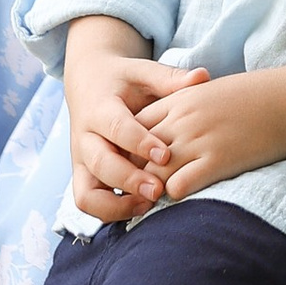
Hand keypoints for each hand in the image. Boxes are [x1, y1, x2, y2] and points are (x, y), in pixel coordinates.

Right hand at [64, 20, 206, 221]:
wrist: (88, 83)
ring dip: (116, 205)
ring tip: (150, 205)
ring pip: (87, 193)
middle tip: (159, 189)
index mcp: (99, 108)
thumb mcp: (142, 72)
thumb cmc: (123, 80)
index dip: (139, 143)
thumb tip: (203, 76)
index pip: (116, 127)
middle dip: (129, 180)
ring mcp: (82, 161)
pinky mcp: (83, 177)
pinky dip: (111, 213)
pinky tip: (142, 208)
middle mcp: (86, 138)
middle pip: (100, 164)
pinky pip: (89, 203)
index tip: (166, 155)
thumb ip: (170, 78)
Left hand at [135, 68, 285, 202]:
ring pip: (151, 173)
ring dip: (151, 190)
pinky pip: (178, 186)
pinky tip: (183, 197)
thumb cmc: (255, 96)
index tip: (133, 162)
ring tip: (153, 202)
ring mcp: (198, 140)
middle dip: (132, 173)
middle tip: (134, 190)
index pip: (133, 126)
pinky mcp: (217, 161)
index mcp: (179, 99)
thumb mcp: (210, 92)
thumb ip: (185, 106)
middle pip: (136, 152)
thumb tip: (170, 126)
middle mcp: (182, 120)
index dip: (129, 148)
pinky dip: (174, 196)